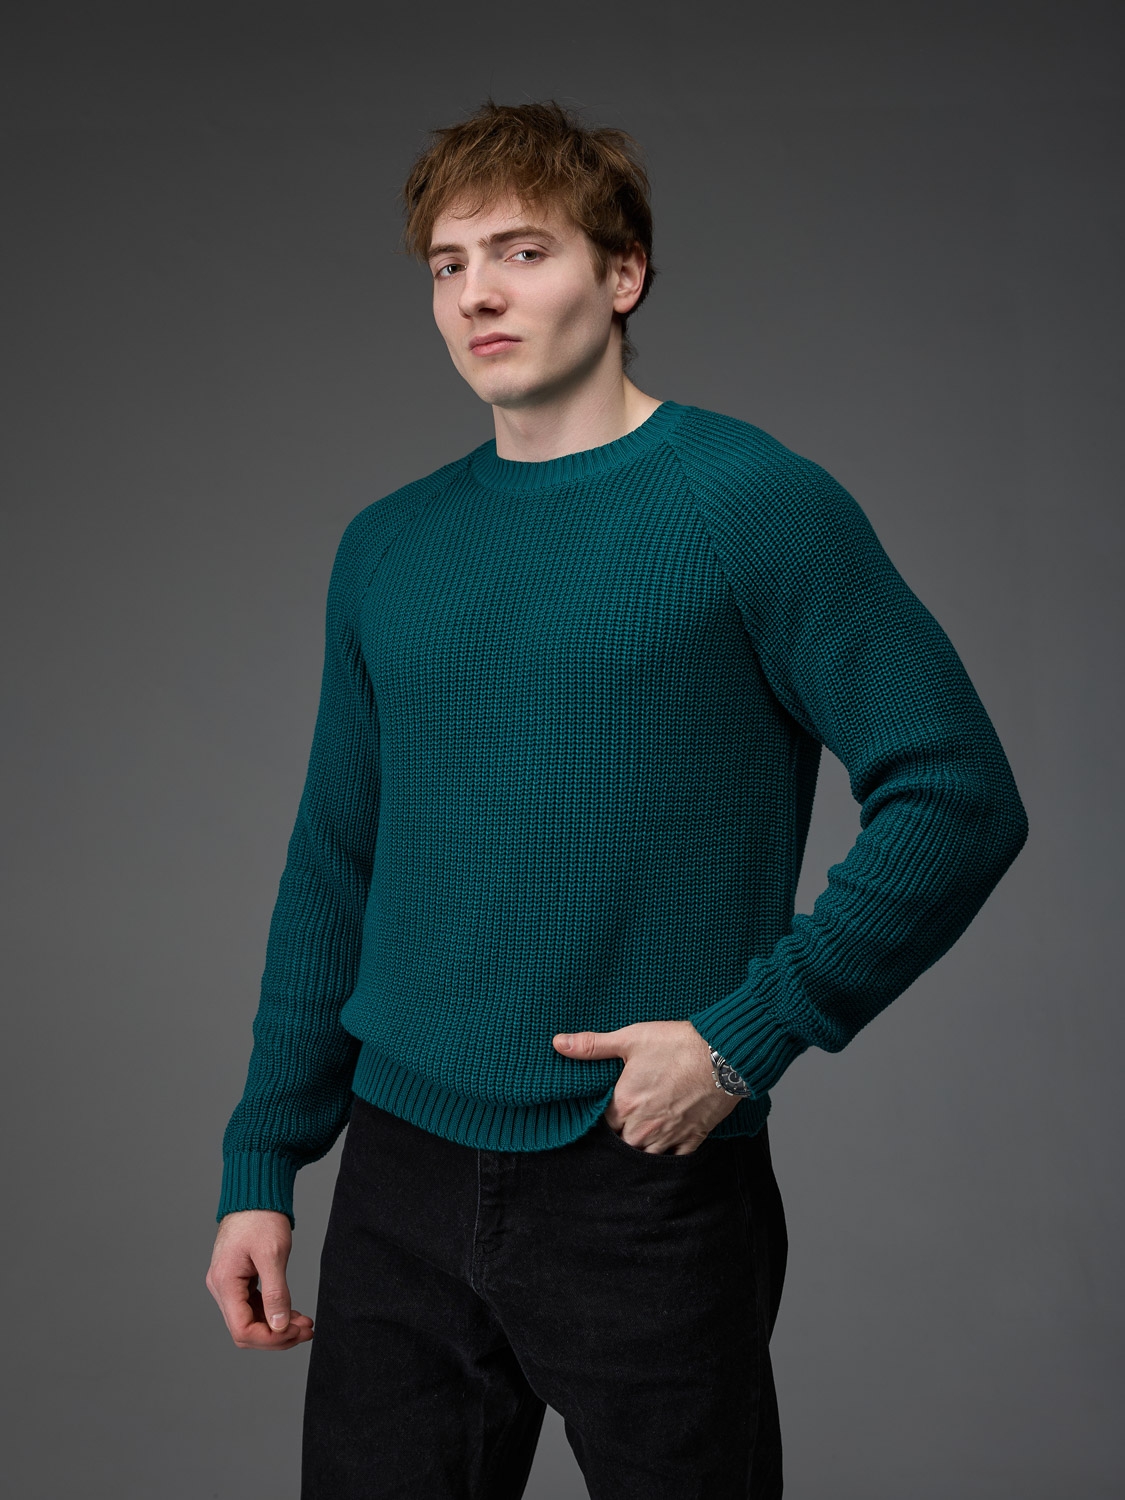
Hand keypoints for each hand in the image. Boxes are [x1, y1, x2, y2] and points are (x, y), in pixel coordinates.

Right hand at [205, 1210, 314, 1350]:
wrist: (256, 1193)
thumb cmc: (262, 1217)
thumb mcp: (272, 1254)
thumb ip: (275, 1293)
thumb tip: (279, 1326)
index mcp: (225, 1283)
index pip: (242, 1330)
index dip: (270, 1338)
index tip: (296, 1332)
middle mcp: (222, 1288)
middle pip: (246, 1330)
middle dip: (278, 1335)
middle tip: (307, 1330)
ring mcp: (229, 1285)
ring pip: (251, 1320)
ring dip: (278, 1327)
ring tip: (306, 1325)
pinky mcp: (240, 1280)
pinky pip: (255, 1307)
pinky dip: (274, 1313)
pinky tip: (294, 1315)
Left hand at [552, 1019, 740, 1153]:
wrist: (723, 1054)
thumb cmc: (677, 1044)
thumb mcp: (630, 1039)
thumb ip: (592, 1046)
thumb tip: (558, 1044)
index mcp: (624, 1104)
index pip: (601, 1125)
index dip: (604, 1118)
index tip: (608, 1110)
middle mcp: (643, 1126)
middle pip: (621, 1144)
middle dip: (620, 1135)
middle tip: (625, 1123)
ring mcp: (669, 1136)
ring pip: (644, 1157)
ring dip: (640, 1149)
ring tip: (642, 1135)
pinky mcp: (692, 1139)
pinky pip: (674, 1162)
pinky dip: (667, 1157)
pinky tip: (665, 1147)